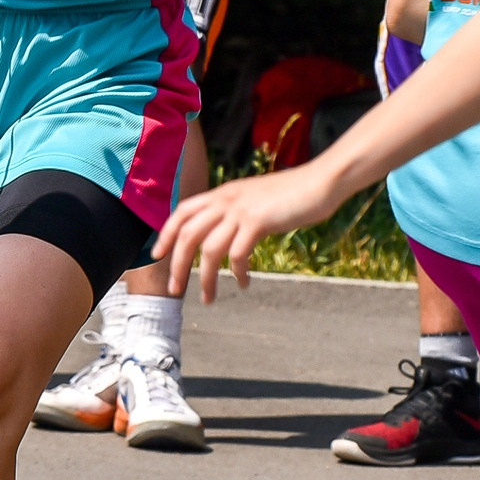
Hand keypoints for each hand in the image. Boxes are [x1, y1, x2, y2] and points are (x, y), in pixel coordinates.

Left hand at [155, 160, 349, 302]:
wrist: (321, 181)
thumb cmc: (293, 193)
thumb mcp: (256, 197)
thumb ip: (237, 209)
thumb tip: (224, 229)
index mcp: (223, 193)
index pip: (182, 212)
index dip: (166, 233)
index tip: (157, 254)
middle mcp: (226, 199)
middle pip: (187, 234)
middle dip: (178, 264)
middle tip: (175, 288)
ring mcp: (241, 209)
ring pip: (209, 250)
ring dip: (207, 279)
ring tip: (209, 298)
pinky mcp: (258, 221)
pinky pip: (237, 254)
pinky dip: (237, 273)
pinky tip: (244, 283)